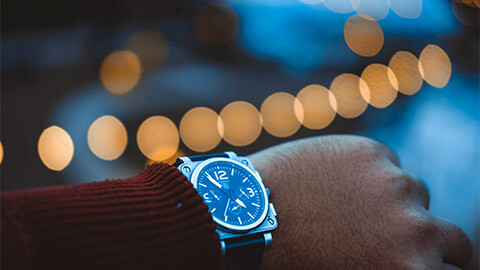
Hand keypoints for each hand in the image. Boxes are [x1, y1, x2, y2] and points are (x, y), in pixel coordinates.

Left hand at [249, 135, 471, 268]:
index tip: (427, 265)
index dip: (438, 269)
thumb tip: (411, 262)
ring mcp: (396, 185)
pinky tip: (335, 181)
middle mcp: (416, 229)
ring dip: (399, 203)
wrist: (245, 215)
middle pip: (456, 240)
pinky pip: (386, 164)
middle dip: (440, 245)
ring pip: (417, 194)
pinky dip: (371, 173)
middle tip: (406, 241)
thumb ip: (391, 266)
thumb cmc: (291, 261)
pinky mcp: (371, 152)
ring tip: (353, 207)